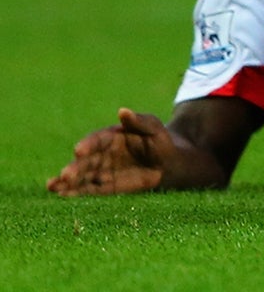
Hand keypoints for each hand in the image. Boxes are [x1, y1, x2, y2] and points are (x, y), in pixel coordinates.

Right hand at [48, 109, 180, 195]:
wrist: (169, 163)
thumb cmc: (160, 141)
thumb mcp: (153, 128)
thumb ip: (139, 121)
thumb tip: (123, 111)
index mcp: (112, 136)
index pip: (97, 140)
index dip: (88, 144)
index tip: (79, 150)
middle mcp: (103, 153)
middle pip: (86, 161)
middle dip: (74, 168)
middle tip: (64, 175)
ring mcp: (102, 170)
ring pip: (82, 176)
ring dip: (67, 181)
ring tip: (52, 186)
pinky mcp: (105, 186)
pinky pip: (89, 189)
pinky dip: (76, 192)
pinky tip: (62, 195)